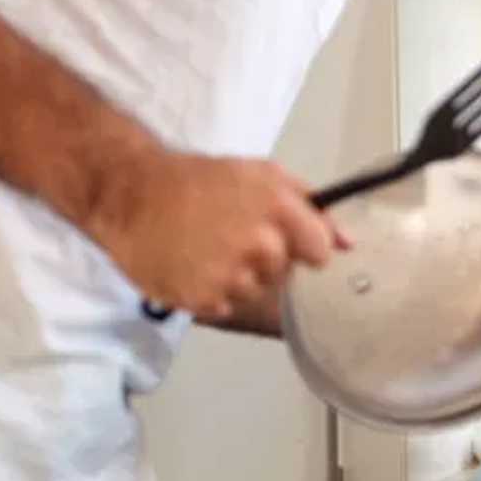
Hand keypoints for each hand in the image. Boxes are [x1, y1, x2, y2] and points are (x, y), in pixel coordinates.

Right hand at [90, 152, 339, 323]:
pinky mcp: (202, 299)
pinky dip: (210, 293)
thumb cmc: (198, 179)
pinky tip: (191, 266)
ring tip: (206, 250)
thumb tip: (348, 241)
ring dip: (236, 278)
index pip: (320, 251)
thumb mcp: (260, 174)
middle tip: (231, 238)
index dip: (305, 248)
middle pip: (284, 273)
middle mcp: (258, 244)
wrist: (132, 193)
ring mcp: (229, 275)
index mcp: (277, 208)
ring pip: (253, 292)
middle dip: (265, 261)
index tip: (288, 242)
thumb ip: (310, 205)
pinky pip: (223, 306)